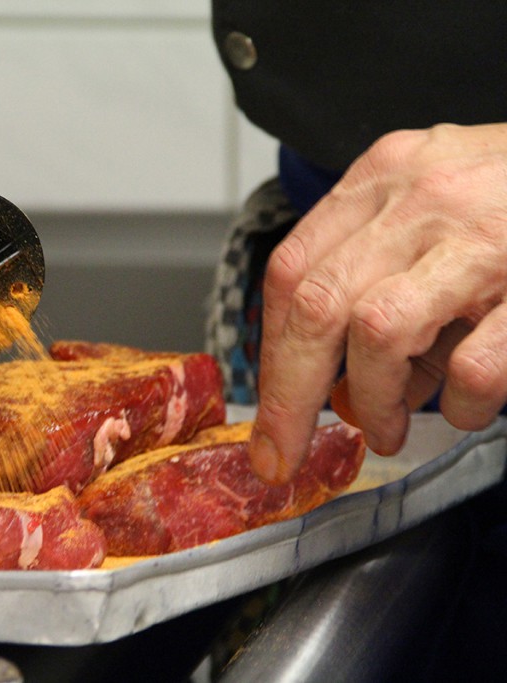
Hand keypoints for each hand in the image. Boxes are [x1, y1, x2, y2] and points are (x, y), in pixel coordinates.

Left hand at [250, 122, 506, 482]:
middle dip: (290, 396)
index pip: (292, 271)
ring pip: (378, 330)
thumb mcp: (433, 208)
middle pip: (318, 305)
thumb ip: (378, 277)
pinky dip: (457, 403)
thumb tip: (337, 382)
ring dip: (373, 399)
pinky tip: (463, 407)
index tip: (267, 412)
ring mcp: (483, 238)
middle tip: (285, 450)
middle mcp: (423, 198)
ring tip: (382, 428)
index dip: (271, 352)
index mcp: (384, 177)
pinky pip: (471, 365)